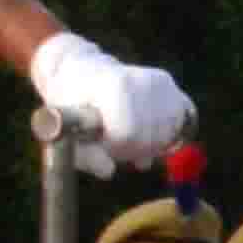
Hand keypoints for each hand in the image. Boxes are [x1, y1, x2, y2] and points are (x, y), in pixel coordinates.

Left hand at [26, 31, 191, 171]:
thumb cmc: (69, 103)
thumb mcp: (65, 131)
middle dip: (131, 150)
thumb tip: (109, 172)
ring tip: (124, 134)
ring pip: (166, 134)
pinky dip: (163, 134)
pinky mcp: (169, 84)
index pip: (129, 134)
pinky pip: (177, 123)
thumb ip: (85, 155)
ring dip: (147, 145)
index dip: (115, 148)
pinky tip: (145, 131)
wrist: (81, 70)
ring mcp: (160, 82)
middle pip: (150, 137)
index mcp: (115, 87)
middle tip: (111, 142)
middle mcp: (144, 80)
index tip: (100, 143)